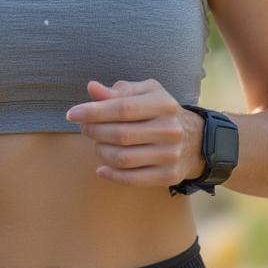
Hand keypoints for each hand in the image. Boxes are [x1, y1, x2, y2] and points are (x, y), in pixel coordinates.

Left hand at [66, 78, 206, 187]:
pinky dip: (111, 175)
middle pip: (120, 134)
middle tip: (84, 128)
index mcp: (163, 104)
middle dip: (94, 131)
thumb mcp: (146, 93)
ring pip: (123, 158)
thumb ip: (119, 90)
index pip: (122, 108)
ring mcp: (171, 154)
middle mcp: (170, 129)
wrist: (196, 140)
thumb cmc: (160, 112)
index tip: (71, 114)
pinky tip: (101, 168)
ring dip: (101, 151)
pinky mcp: (169, 176)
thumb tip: (92, 88)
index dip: (93, 111)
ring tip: (97, 144)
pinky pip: (132, 179)